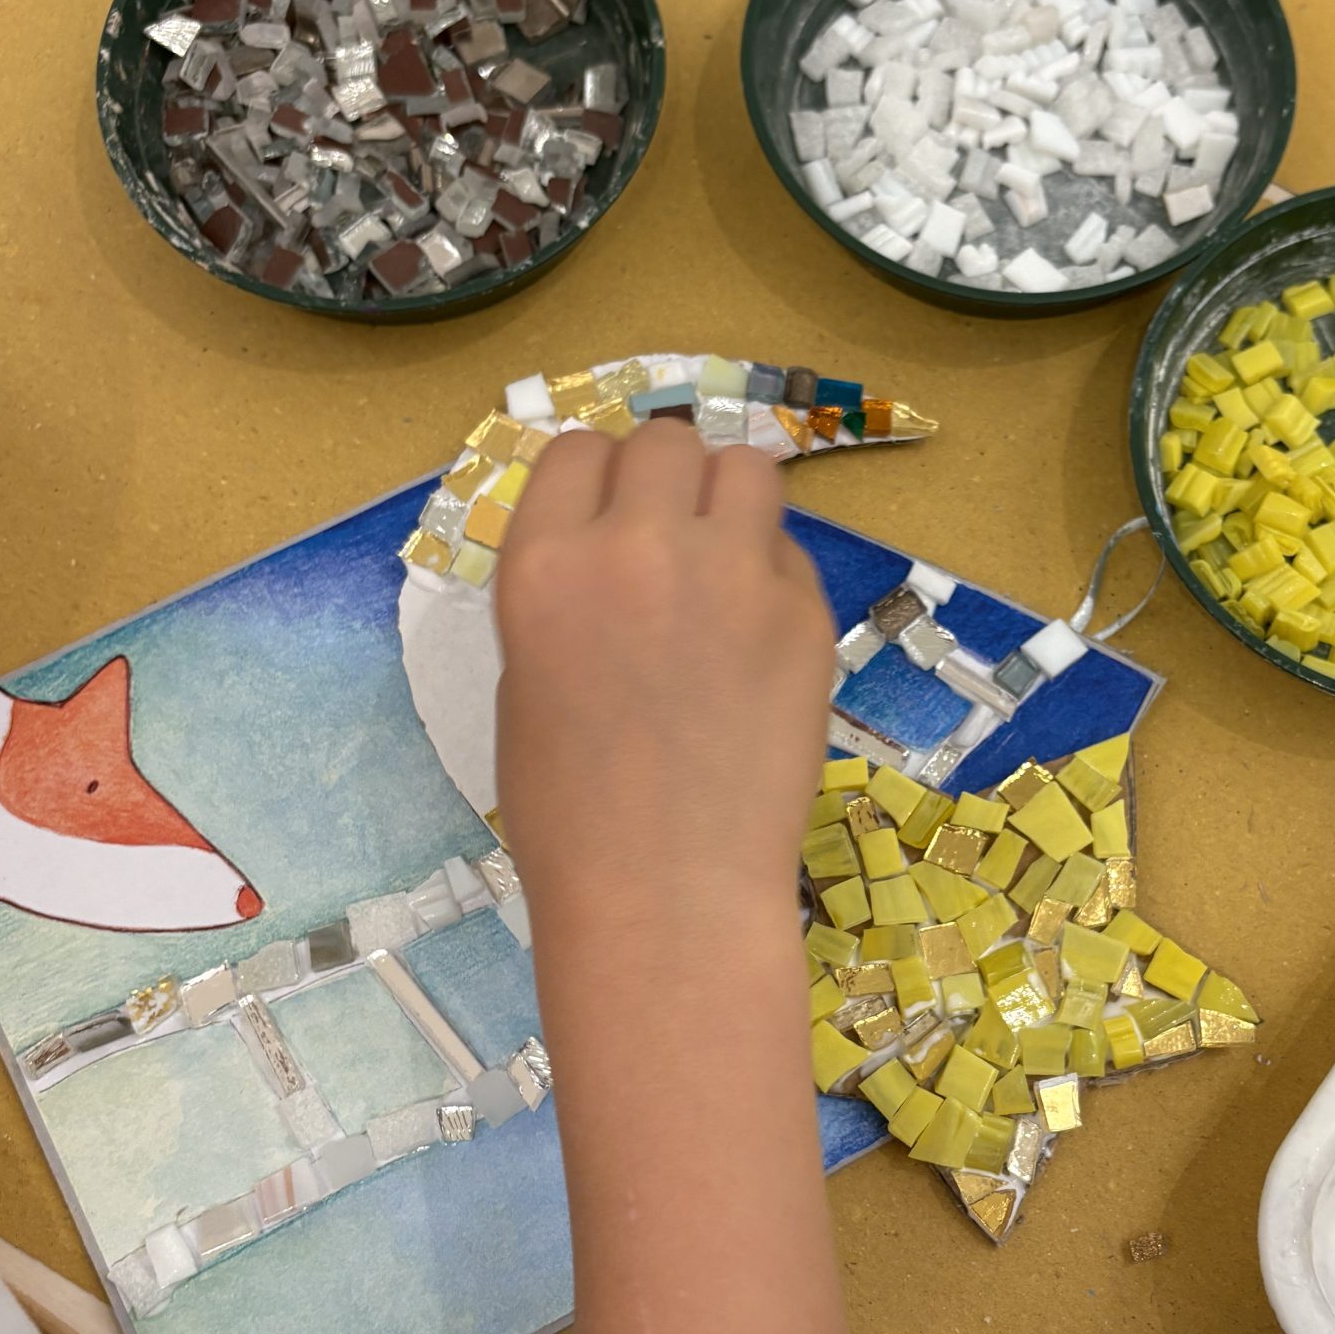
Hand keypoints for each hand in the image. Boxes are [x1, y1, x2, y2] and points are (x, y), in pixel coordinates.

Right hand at [493, 423, 835, 940]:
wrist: (666, 892)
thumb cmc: (571, 813)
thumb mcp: (529, 680)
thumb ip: (568, 591)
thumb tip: (611, 546)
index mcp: (546, 565)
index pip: (576, 450)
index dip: (596, 479)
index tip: (608, 514)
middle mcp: (639, 546)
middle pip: (665, 441)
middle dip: (665, 480)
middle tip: (670, 540)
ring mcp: (733, 574)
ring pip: (745, 469)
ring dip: (730, 502)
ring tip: (723, 565)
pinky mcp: (805, 613)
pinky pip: (789, 553)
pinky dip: (773, 575)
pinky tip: (757, 641)